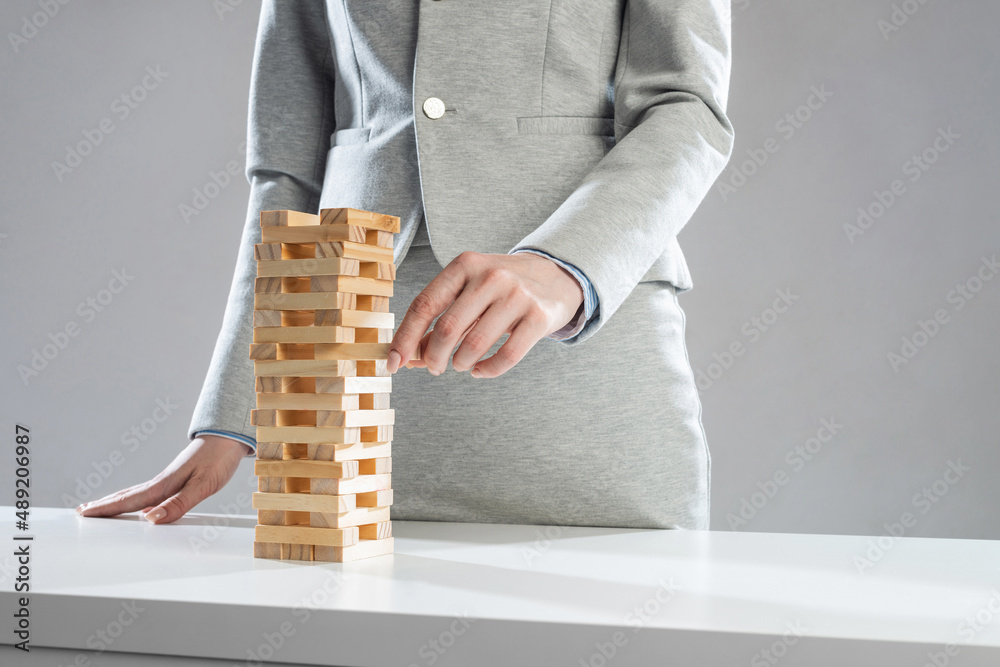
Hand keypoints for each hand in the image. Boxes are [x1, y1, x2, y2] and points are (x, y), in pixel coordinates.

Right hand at [75, 434, 251, 523]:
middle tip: (81, 511)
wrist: (230, 437)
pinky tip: (139, 503)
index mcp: (165, 484)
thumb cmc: (219, 459)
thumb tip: (151, 519)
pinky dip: (136, 497)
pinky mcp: (178, 477)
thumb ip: (179, 503)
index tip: (85, 514)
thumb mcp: (203, 485)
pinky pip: (150, 491)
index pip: (131, 500)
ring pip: (137, 492)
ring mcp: (169, 478)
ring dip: (117, 500)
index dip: (108, 508)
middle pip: (127, 495)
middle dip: (104, 505)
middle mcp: (163, 481)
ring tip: (99, 506)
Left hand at [388, 251, 584, 377]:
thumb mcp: (467, 292)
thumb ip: (438, 320)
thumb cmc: (500, 288)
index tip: (393, 362)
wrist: (555, 276)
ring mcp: (517, 295)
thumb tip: (407, 357)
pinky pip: (506, 356)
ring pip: (474, 345)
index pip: (424, 305)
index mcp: (465, 265)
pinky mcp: (539, 317)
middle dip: (434, 357)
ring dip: (460, 364)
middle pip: (447, 329)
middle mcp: (491, 276)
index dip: (405, 338)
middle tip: (434, 367)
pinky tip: (480, 370)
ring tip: (461, 364)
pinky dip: (487, 370)